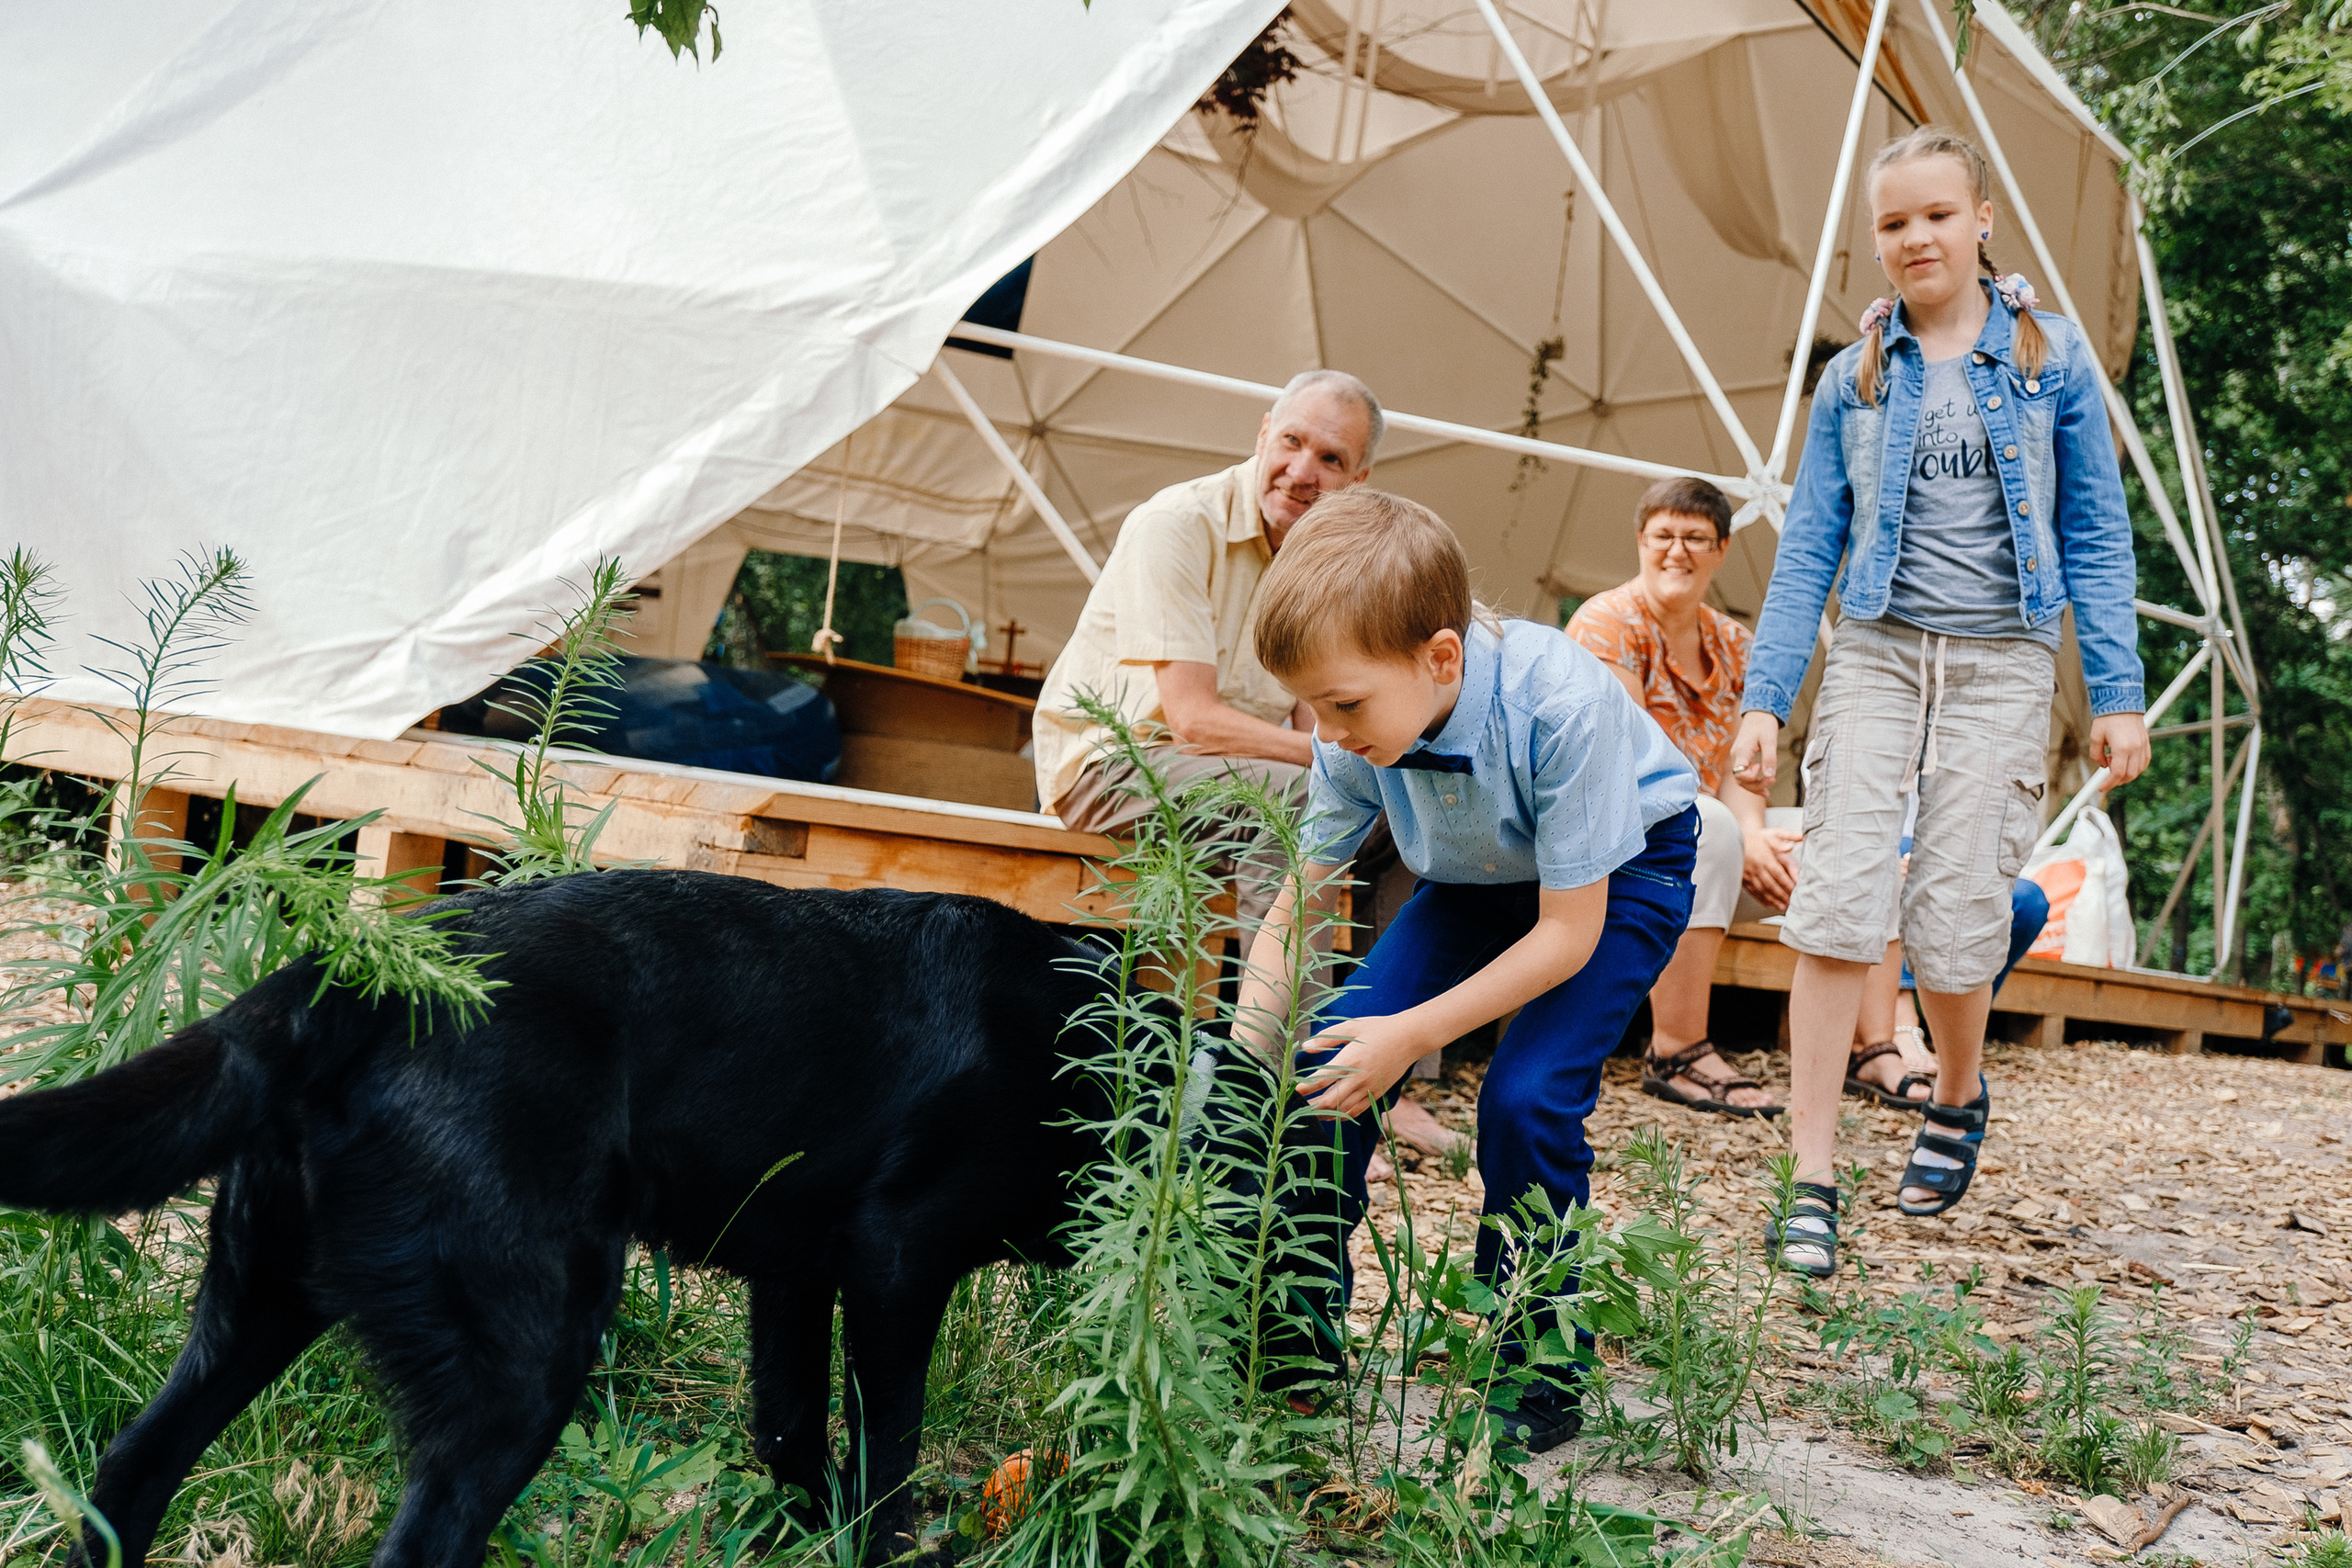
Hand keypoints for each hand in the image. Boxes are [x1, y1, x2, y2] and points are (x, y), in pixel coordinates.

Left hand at [1295, 1014, 1431, 1119]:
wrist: (1409, 1038)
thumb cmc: (1378, 1028)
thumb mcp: (1351, 1027)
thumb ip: (1327, 1038)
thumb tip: (1305, 1047)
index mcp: (1350, 1060)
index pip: (1321, 1079)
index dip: (1304, 1088)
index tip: (1291, 1091)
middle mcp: (1358, 1078)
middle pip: (1329, 1101)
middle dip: (1311, 1107)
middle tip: (1296, 1108)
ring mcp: (1368, 1088)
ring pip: (1342, 1110)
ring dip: (1324, 1114)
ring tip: (1309, 1114)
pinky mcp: (1376, 1094)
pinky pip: (1357, 1111)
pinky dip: (1342, 1116)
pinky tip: (1332, 1115)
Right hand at [1728, 712, 1779, 795]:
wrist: (1758, 714)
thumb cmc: (1763, 724)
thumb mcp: (1770, 741)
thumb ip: (1769, 759)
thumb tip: (1769, 776)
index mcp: (1741, 752)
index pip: (1739, 773)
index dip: (1751, 777)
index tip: (1762, 768)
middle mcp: (1736, 756)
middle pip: (1740, 780)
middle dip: (1755, 785)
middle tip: (1771, 780)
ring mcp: (1738, 758)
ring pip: (1741, 780)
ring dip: (1755, 786)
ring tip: (1769, 786)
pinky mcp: (1742, 759)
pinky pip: (1744, 775)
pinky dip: (1753, 782)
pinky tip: (1763, 786)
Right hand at [1740, 827, 1801, 909]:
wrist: (1729, 841)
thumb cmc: (1752, 838)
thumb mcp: (1768, 835)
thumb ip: (1783, 839)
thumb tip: (1794, 844)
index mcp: (1765, 858)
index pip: (1779, 874)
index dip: (1788, 884)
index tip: (1795, 890)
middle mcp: (1757, 869)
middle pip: (1772, 885)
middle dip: (1782, 895)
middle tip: (1792, 902)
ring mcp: (1749, 876)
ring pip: (1763, 891)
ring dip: (1774, 900)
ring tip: (1783, 906)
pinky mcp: (1743, 880)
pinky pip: (1753, 892)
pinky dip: (1762, 899)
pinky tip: (1769, 904)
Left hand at [2089, 712, 2149, 787]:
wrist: (2122, 701)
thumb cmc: (2107, 717)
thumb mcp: (2095, 737)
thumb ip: (2096, 754)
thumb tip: (2102, 765)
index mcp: (2122, 747)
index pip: (2117, 773)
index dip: (2108, 783)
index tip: (2101, 788)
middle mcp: (2135, 748)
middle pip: (2129, 775)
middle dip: (2117, 780)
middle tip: (2106, 778)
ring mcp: (2143, 745)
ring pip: (2138, 770)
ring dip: (2126, 774)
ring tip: (2113, 766)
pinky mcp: (2146, 742)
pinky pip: (2144, 761)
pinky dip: (2136, 767)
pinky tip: (2126, 764)